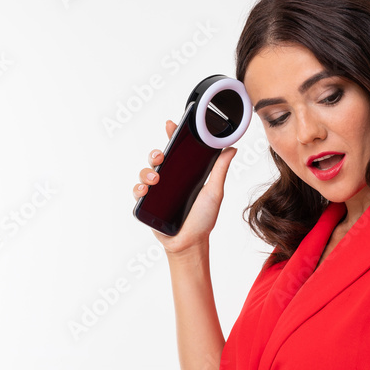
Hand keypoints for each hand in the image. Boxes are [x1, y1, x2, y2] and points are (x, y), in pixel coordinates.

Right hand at [132, 119, 237, 253]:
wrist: (190, 243)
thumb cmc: (203, 219)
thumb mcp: (214, 191)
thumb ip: (220, 169)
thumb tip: (231, 148)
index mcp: (185, 174)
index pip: (177, 151)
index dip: (172, 136)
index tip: (171, 125)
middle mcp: (170, 180)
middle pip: (157, 159)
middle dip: (156, 153)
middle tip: (161, 156)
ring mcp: (158, 192)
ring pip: (145, 173)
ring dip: (146, 172)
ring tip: (155, 179)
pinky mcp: (148, 205)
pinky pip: (138, 193)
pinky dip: (138, 189)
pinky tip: (144, 191)